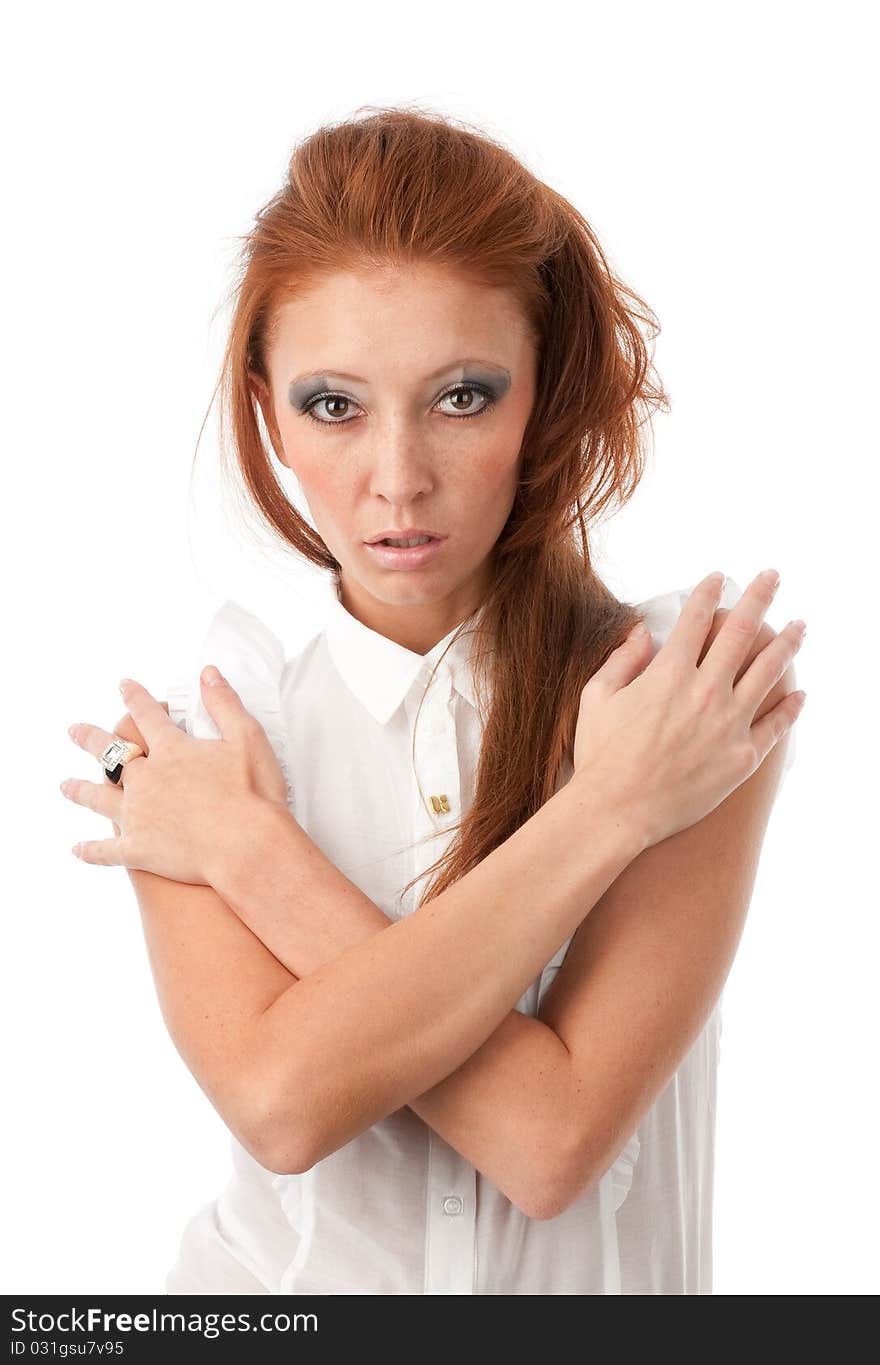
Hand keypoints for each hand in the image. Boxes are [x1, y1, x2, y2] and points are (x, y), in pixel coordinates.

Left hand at [61, 666, 289, 884]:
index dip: (135, 698)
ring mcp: (137, 815)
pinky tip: (77, 849)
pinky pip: (106, 849)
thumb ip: (224, 704)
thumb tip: (207, 673)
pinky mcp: (139, 850)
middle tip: (74, 731)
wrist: (248, 848)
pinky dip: (91, 850)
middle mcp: (146, 779)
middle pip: (110, 754)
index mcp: (171, 750)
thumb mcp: (248, 738)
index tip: (123, 686)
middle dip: (90, 739)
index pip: (147, 715)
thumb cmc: (254, 794)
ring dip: (80, 790)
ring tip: (64, 786)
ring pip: (99, 798)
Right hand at [572, 569, 805, 848]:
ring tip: (800, 626)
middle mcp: (706, 691)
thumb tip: (643, 631)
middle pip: (743, 632)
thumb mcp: (597, 697)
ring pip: (769, 672)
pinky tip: (800, 693)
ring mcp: (729, 724)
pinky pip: (776, 725)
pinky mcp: (742, 757)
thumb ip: (622, 659)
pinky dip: (791, 707)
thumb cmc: (601, 755)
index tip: (718, 579)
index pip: (697, 619)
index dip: (709, 593)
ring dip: (787, 643)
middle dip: (760, 598)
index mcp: (669, 672)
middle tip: (773, 577)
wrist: (616, 811)